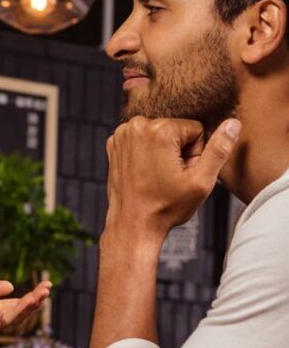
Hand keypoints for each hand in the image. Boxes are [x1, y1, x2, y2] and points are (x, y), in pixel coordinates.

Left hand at [0, 279, 50, 343]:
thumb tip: (11, 285)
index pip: (16, 305)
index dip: (32, 297)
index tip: (47, 285)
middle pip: (15, 314)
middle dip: (32, 304)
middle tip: (47, 290)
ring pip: (3, 322)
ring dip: (19, 312)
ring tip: (34, 299)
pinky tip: (2, 313)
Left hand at [104, 116, 240, 238]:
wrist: (133, 224)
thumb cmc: (165, 208)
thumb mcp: (201, 181)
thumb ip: (219, 149)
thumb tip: (233, 123)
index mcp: (159, 130)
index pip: (196, 129)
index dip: (194, 154)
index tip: (181, 173)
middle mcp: (136, 125)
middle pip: (176, 129)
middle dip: (178, 151)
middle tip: (168, 177)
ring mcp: (122, 134)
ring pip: (160, 134)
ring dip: (162, 152)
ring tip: (156, 175)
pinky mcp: (114, 144)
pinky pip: (143, 140)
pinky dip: (145, 153)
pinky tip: (144, 172)